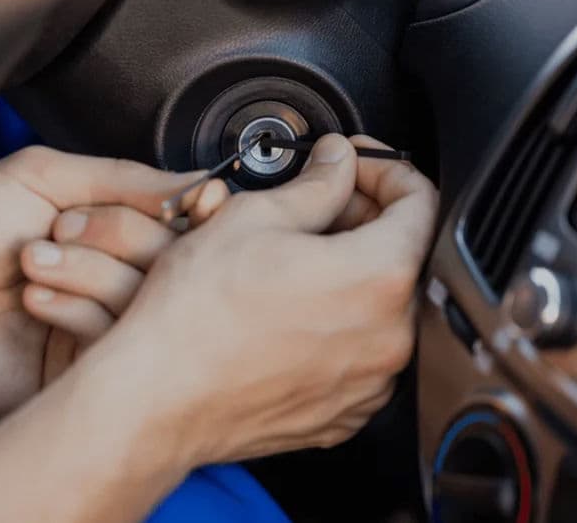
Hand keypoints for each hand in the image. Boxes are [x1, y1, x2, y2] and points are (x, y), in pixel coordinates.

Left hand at [0, 146, 205, 418]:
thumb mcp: (40, 175)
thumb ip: (122, 178)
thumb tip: (197, 183)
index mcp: (106, 237)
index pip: (180, 229)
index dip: (183, 216)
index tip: (188, 206)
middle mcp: (107, 283)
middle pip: (173, 267)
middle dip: (119, 238)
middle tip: (59, 230)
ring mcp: (94, 332)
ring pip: (146, 308)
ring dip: (88, 275)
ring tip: (32, 264)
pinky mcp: (75, 378)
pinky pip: (114, 349)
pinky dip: (77, 314)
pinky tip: (34, 302)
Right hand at [67, 134, 437, 464]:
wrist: (157, 397)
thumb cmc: (193, 317)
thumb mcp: (252, 217)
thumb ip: (315, 184)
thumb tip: (337, 164)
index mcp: (378, 278)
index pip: (419, 201)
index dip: (384, 167)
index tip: (356, 163)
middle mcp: (388, 338)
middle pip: (400, 255)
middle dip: (361, 219)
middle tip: (312, 204)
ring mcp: (367, 384)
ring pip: (377, 307)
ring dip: (347, 274)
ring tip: (288, 261)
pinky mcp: (342, 414)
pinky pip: (356, 355)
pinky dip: (333, 325)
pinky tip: (284, 310)